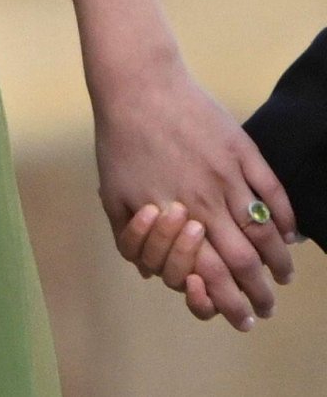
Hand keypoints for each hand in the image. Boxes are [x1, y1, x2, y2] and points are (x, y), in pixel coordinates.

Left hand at [94, 50, 297, 324]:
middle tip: (266, 308)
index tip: (240, 318)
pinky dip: (286, 217)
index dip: (226, 305)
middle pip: (243, 263)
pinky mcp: (242, 149)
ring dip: (278, 262)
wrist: (138, 85)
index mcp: (174, 219)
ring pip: (263, 232)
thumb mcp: (112, 196)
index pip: (208, 277)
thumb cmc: (120, 142)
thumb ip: (131, 240)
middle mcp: (205, 203)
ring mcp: (228, 176)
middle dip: (258, 294)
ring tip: (283, 276)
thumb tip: (151, 274)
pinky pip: (273, 190)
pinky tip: (290, 234)